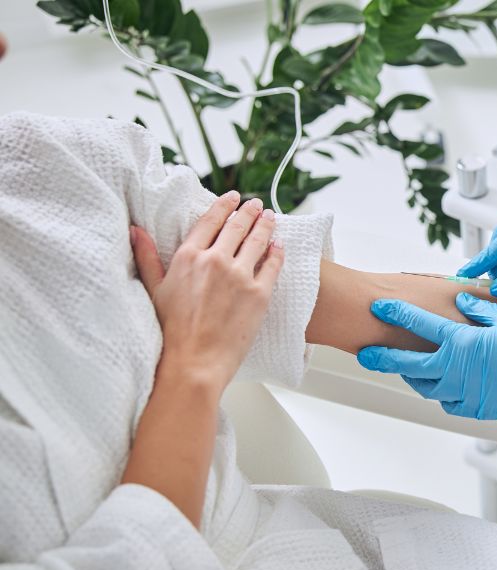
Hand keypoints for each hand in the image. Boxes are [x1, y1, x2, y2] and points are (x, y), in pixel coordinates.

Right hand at [130, 191, 283, 386]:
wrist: (193, 362)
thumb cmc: (170, 331)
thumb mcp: (153, 289)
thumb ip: (147, 256)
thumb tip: (136, 230)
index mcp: (188, 256)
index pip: (210, 221)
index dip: (224, 206)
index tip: (233, 198)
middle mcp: (215, 260)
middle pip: (237, 226)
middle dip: (248, 212)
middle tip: (256, 204)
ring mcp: (239, 276)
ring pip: (258, 241)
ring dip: (265, 225)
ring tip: (270, 217)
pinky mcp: (259, 294)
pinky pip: (273, 265)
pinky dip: (277, 252)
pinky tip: (279, 245)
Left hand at [357, 293, 496, 419]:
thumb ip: (479, 309)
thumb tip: (461, 303)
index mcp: (462, 343)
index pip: (418, 325)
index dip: (396, 314)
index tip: (379, 308)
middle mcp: (456, 370)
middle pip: (408, 365)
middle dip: (383, 358)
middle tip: (366, 354)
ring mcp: (465, 393)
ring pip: (426, 387)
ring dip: (412, 377)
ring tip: (405, 370)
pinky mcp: (478, 409)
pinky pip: (449, 403)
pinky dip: (440, 394)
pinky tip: (441, 387)